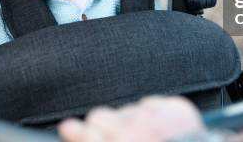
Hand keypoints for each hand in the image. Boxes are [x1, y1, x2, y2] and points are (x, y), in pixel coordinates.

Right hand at [58, 96, 204, 141]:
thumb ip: (99, 141)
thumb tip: (74, 130)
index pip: (85, 133)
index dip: (74, 131)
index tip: (68, 127)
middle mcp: (133, 131)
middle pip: (99, 115)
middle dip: (102, 124)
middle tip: (110, 135)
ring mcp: (154, 117)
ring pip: (127, 109)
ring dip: (130, 120)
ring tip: (144, 136)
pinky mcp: (173, 107)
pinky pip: (151, 104)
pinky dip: (154, 114)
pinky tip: (162, 129)